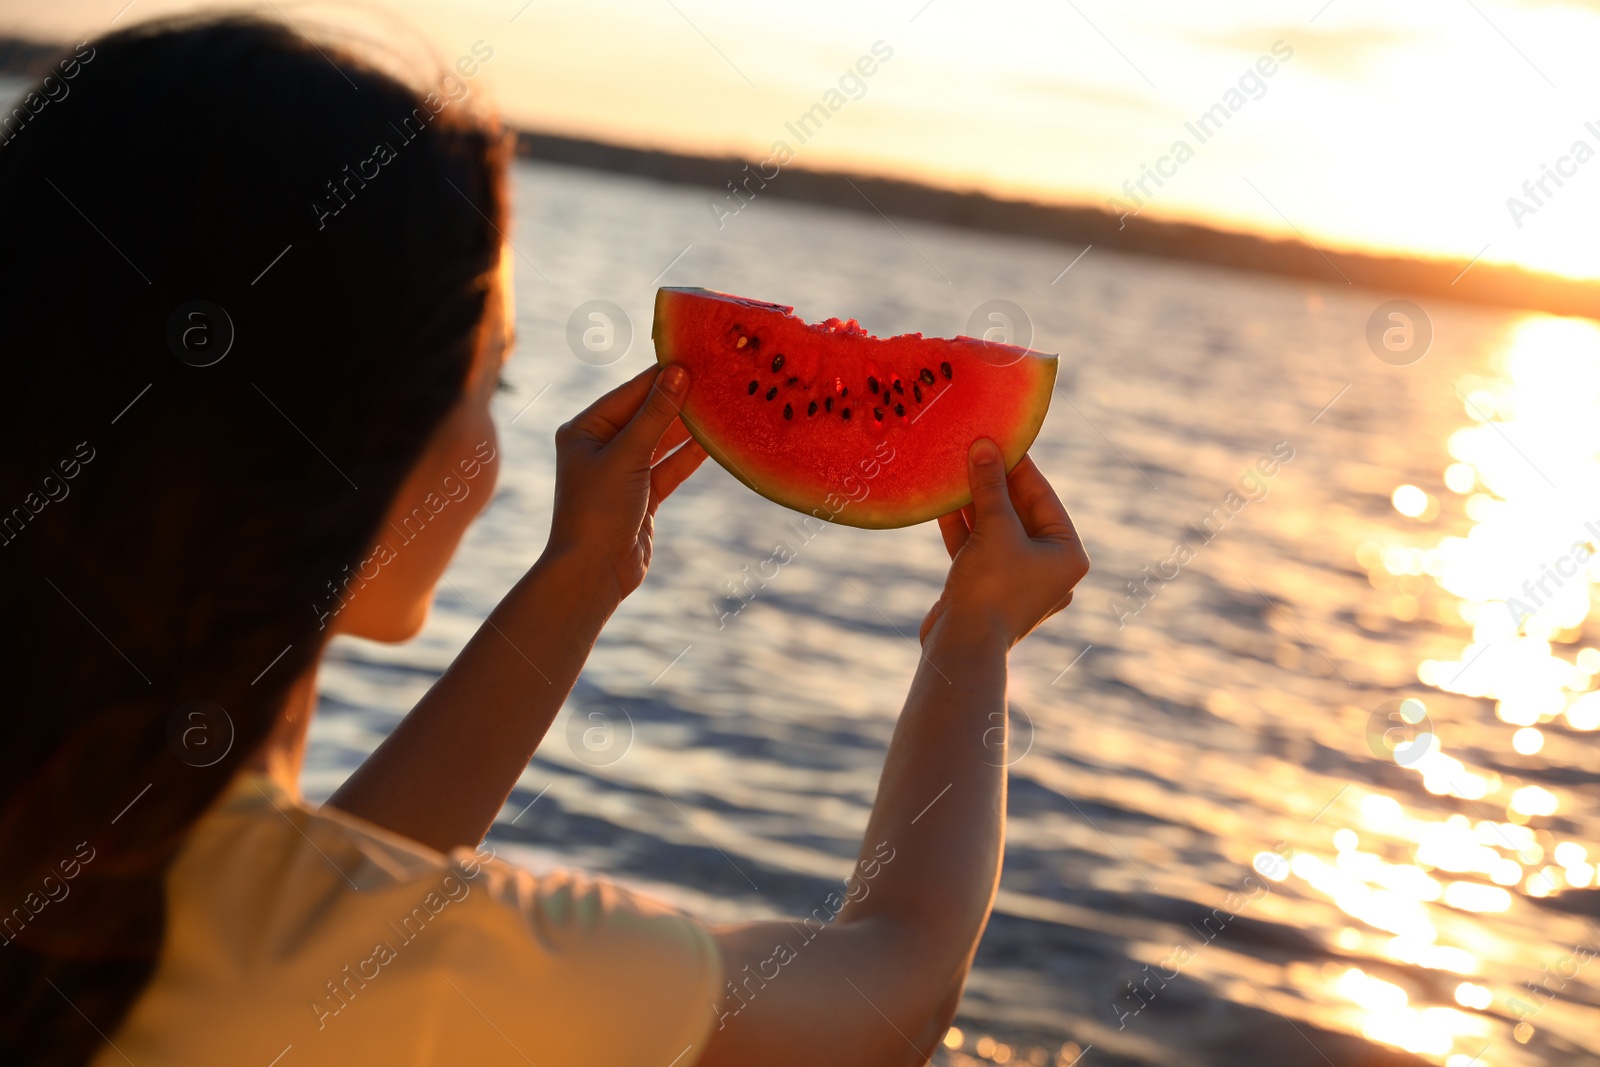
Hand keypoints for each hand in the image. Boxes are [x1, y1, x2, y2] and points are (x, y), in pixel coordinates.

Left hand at [545, 365, 707, 601]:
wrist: (593, 573)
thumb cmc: (598, 510)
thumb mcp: (627, 456)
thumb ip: (655, 414)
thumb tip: (678, 372)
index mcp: (584, 429)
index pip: (630, 393)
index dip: (662, 377)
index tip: (696, 357)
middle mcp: (600, 447)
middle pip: (647, 415)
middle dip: (679, 400)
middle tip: (716, 379)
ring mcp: (622, 472)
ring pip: (661, 441)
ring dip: (688, 428)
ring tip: (721, 405)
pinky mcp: (641, 496)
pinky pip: (669, 468)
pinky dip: (689, 456)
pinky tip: (715, 442)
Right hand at [920, 440, 1088, 647]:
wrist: (962, 648)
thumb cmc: (991, 587)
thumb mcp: (994, 528)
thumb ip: (990, 485)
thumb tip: (984, 446)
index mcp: (1068, 554)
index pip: (1044, 498)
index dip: (1020, 467)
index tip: (1000, 440)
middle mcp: (1048, 568)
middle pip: (1020, 513)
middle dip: (994, 484)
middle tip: (974, 451)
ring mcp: (1017, 581)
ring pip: (996, 531)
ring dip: (976, 503)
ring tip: (956, 471)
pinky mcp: (988, 589)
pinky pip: (979, 549)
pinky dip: (964, 529)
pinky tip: (944, 504)